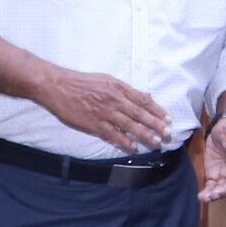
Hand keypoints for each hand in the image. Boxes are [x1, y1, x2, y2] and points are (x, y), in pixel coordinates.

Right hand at [36, 67, 175, 152]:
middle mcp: (114, 100)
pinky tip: (133, 147)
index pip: (143, 100)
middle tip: (168, 133)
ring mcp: (104, 113)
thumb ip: (125, 89)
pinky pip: (112, 134)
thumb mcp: (106, 79)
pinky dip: (123, 141)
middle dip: (156, 124)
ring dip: (144, 134)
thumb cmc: (82, 82)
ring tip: (156, 142)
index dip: (157, 110)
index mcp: (118, 88)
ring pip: (129, 125)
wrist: (57, 86)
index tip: (168, 118)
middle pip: (140, 114)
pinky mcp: (93, 123)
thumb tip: (144, 95)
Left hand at [197, 116, 225, 200]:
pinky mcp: (213, 175)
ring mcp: (224, 174)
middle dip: (224, 191)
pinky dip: (207, 192)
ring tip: (206, 198)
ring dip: (215, 195)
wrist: (219, 131)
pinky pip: (211, 186)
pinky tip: (201, 197)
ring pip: (221, 188)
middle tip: (215, 194)